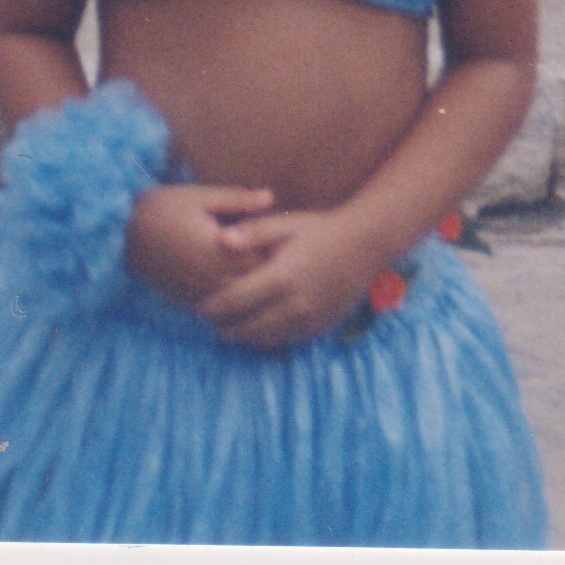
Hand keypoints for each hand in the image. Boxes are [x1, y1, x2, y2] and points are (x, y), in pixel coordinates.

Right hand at [122, 179, 278, 312]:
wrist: (120, 235)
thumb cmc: (161, 208)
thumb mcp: (200, 197)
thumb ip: (237, 201)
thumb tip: (272, 198)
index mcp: (222, 249)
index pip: (267, 259)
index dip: (282, 253)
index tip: (292, 243)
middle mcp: (215, 277)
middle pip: (258, 285)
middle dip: (273, 274)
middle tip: (286, 262)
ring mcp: (202, 293)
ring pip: (242, 302)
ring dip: (255, 291)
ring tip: (269, 279)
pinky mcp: (189, 302)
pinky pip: (222, 310)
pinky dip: (235, 302)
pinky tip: (241, 289)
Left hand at [195, 205, 388, 348]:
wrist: (366, 243)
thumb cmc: (320, 228)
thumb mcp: (284, 223)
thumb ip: (251, 233)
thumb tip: (218, 240)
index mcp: (280, 277)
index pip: (234, 302)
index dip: (212, 309)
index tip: (199, 309)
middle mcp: (294, 304)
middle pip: (247, 329)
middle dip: (224, 329)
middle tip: (210, 324)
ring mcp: (310, 319)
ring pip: (266, 340)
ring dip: (245, 337)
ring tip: (230, 330)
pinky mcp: (321, 326)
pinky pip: (287, 341)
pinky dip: (268, 339)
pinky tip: (258, 331)